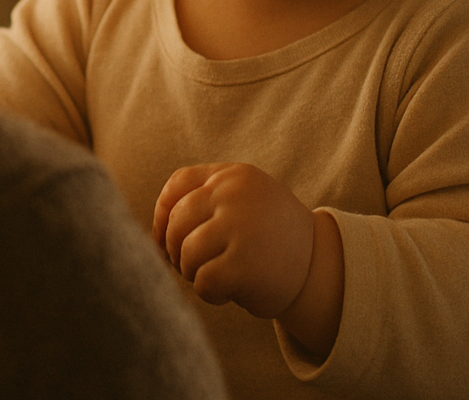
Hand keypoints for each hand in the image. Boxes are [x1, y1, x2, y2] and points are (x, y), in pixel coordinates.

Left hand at [151, 162, 315, 319]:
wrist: (320, 267)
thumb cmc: (270, 237)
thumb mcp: (243, 203)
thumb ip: (203, 203)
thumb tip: (148, 235)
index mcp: (234, 175)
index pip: (177, 185)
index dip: (162, 215)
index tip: (164, 239)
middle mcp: (235, 195)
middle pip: (176, 222)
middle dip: (176, 250)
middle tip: (192, 266)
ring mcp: (240, 227)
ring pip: (186, 253)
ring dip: (192, 273)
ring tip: (214, 276)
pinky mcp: (243, 265)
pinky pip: (203, 282)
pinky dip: (209, 294)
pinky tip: (228, 292)